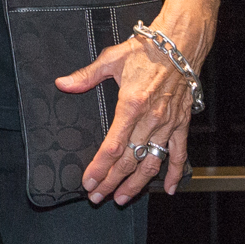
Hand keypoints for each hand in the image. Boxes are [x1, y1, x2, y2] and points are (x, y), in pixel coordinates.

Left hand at [57, 36, 195, 204]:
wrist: (179, 46)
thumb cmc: (144, 51)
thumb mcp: (110, 60)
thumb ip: (85, 76)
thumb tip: (63, 84)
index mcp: (131, 105)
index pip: (113, 146)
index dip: (100, 168)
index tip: (88, 182)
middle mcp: (150, 119)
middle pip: (129, 161)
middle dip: (111, 182)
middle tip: (97, 197)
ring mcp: (168, 124)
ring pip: (151, 163)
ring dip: (137, 184)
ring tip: (122, 198)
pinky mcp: (181, 124)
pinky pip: (179, 153)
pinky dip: (174, 172)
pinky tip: (168, 189)